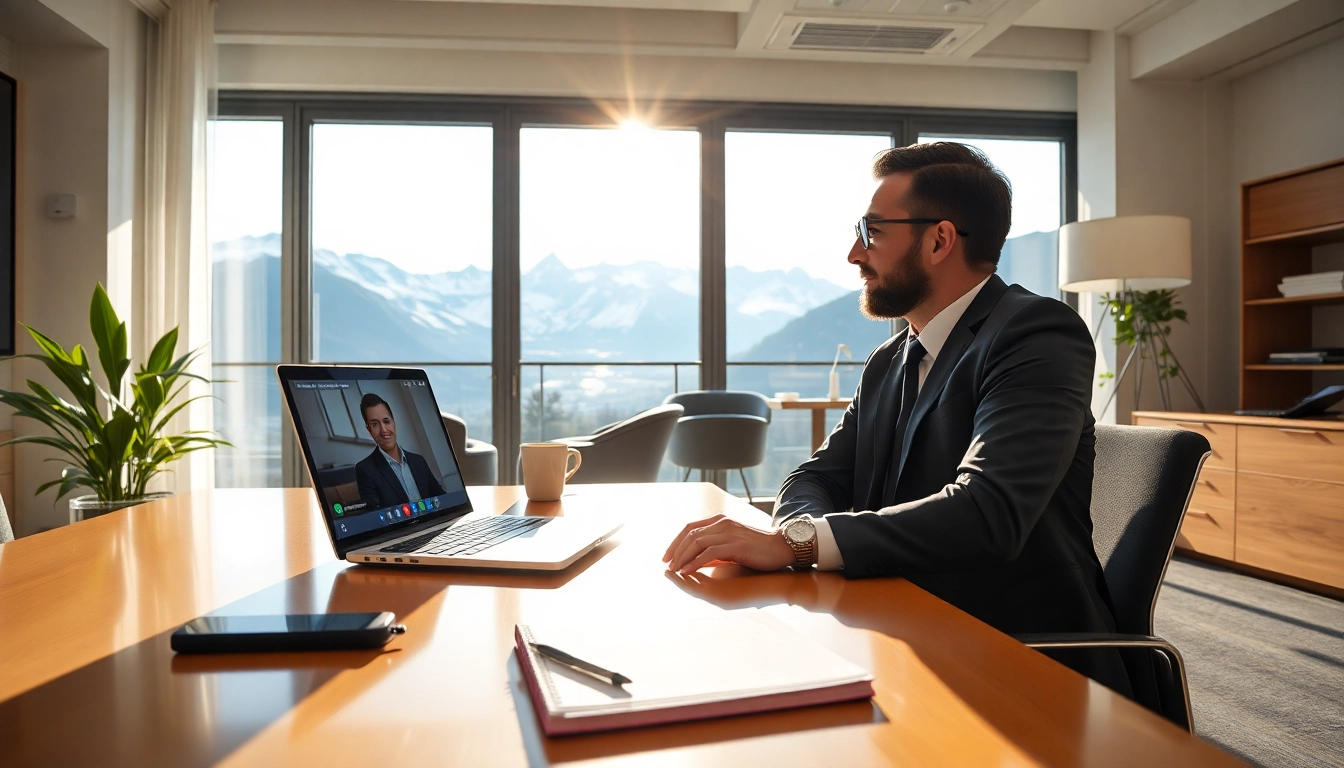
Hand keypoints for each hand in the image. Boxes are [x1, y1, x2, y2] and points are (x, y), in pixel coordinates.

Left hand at [661, 514, 796, 574]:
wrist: (783, 547)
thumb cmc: (760, 549)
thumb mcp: (734, 544)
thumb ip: (716, 548)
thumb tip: (698, 560)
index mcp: (721, 520)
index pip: (690, 528)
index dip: (676, 542)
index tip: (667, 556)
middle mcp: (722, 522)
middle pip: (690, 534)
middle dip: (674, 550)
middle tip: (666, 565)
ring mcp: (728, 532)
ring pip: (696, 542)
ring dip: (681, 557)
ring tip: (674, 571)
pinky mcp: (735, 544)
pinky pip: (708, 553)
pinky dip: (694, 563)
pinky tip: (687, 572)